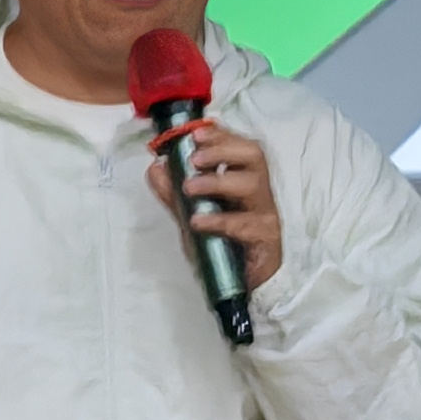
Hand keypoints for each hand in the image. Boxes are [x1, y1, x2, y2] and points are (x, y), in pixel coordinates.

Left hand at [150, 120, 284, 293]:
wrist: (244, 286)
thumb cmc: (223, 246)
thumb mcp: (191, 217)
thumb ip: (173, 194)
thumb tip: (155, 167)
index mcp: (242, 179)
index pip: (238, 145)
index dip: (220, 134)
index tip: (195, 133)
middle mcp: (257, 191)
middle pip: (253, 155)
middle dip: (223, 149)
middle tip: (195, 158)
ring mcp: (264, 212)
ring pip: (252, 184)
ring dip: (218, 180)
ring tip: (190, 187)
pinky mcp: (265, 237)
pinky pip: (245, 224)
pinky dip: (220, 220)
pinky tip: (198, 221)